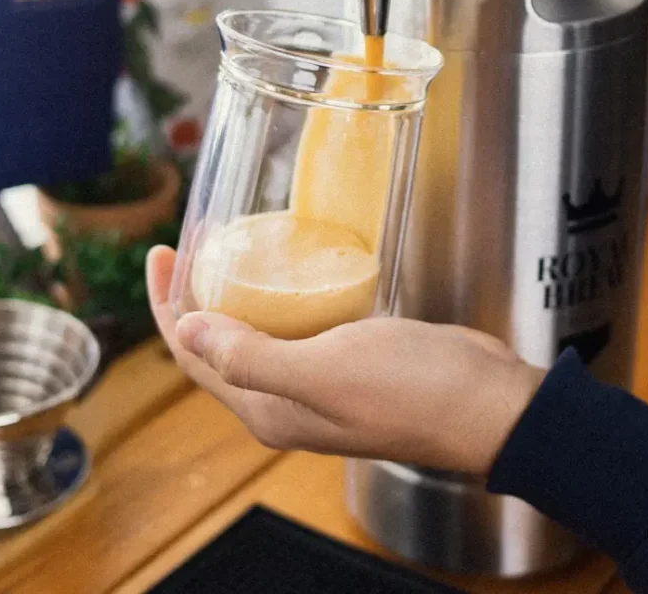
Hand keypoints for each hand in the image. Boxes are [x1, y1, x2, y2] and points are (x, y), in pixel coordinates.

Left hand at [147, 246, 544, 474]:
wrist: (487, 403)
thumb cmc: (412, 390)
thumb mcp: (324, 371)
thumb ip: (252, 358)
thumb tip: (184, 335)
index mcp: (269, 410)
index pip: (194, 357)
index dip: (167, 306)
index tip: (160, 253)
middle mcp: (286, 400)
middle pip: (220, 344)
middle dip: (197, 294)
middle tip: (193, 238)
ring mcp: (319, 381)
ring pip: (260, 331)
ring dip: (238, 291)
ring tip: (232, 242)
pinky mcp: (350, 359)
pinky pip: (298, 324)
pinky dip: (283, 293)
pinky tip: (291, 263)